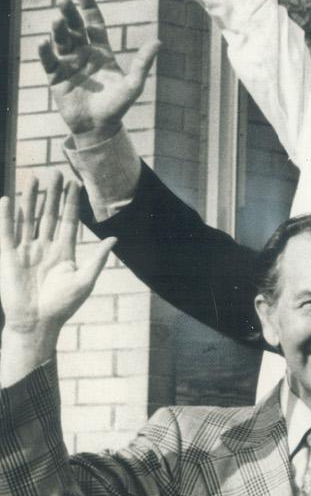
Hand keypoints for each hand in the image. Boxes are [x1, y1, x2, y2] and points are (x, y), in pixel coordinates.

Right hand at [1, 177, 116, 345]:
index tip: (76, 183)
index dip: (71, 203)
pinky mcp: (8, 257)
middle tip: (56, 172)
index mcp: (63, 252)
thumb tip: (114, 238)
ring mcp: (25, 251)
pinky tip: (7, 200)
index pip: (68, 221)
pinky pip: (6, 232)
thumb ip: (97, 258)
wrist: (37, 322)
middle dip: (52, 194)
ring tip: (34, 178)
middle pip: (48, 214)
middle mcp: (44, 247)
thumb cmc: (63, 305)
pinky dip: (6, 216)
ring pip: (28, 218)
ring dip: (30, 199)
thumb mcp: (84, 280)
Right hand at [40, 0, 160, 143]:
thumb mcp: (133, 84)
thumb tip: (158, 42)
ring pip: (61, 41)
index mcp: (101, 51)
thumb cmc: (117, 105)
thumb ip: (142, 63)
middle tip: (65, 1)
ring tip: (57, 20)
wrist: (99, 126)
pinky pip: (49, 61)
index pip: (93, 24)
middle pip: (75, 28)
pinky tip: (43, 42)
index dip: (88, 8)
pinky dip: (45, 52)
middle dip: (70, 14)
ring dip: (58, 30)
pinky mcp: (56, 77)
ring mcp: (68, 64)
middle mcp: (83, 54)